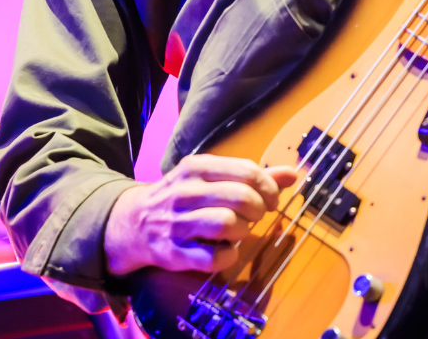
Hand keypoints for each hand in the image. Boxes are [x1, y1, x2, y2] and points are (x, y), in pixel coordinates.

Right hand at [104, 155, 299, 274]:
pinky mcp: (174, 253)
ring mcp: (177, 223)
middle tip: (254, 216)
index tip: (270, 199)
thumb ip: (252, 176)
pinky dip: (228, 257)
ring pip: (228, 225)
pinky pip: (214, 259)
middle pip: (241, 197)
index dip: (268, 188)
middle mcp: (184, 192)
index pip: (246, 171)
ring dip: (243, 232)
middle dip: (258, 210)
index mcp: (196, 167)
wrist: (134, 223)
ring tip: (237, 231)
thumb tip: (293, 174)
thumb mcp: (211, 177)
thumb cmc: (184, 198)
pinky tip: (225, 251)